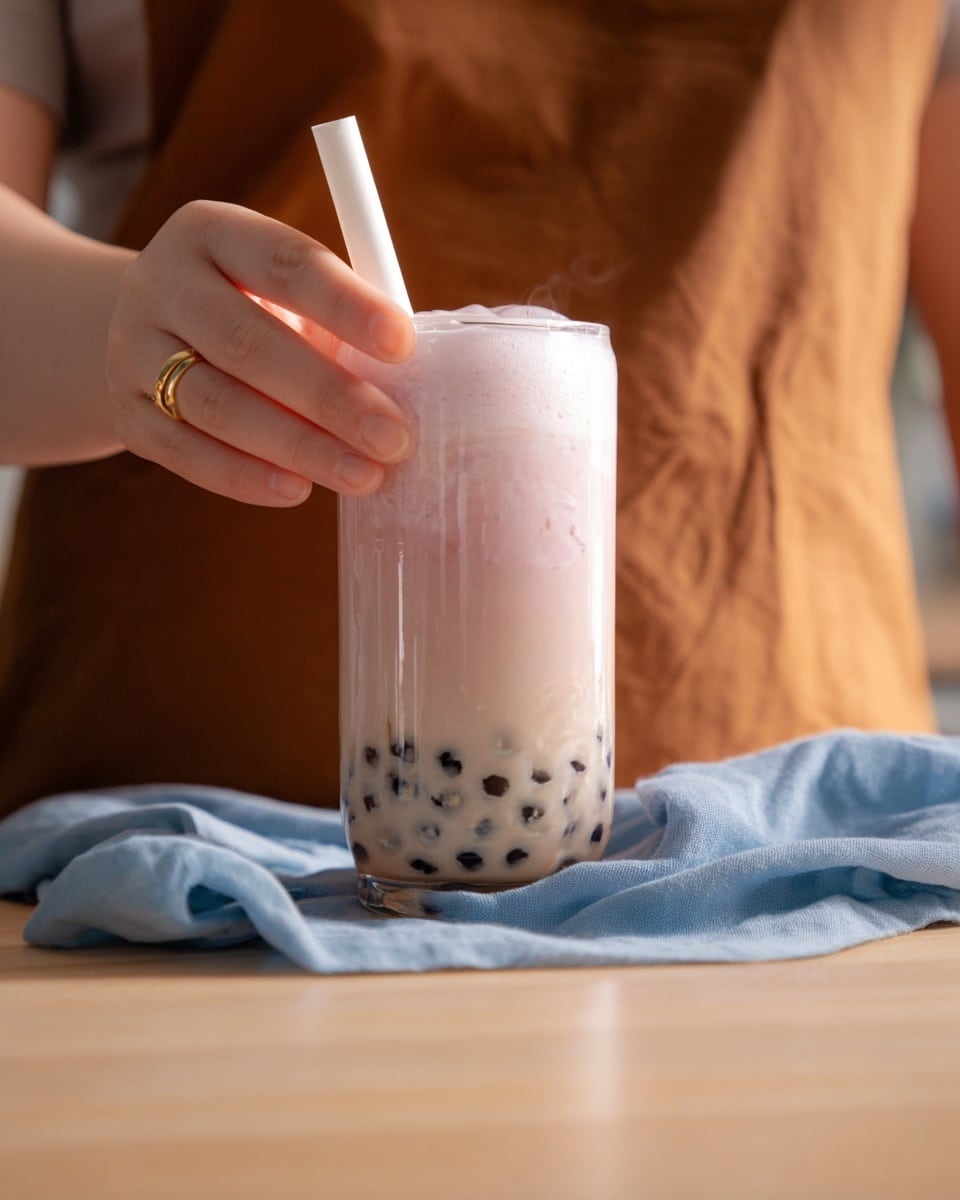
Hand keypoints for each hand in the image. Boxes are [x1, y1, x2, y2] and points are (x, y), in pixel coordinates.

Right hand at [104, 200, 414, 504]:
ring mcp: (131, 350)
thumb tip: (413, 381)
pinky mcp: (125, 413)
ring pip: (217, 405)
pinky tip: (298, 491)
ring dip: (297, 446)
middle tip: (394, 438)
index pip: (284, 262)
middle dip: (330, 397)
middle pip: (248, 344)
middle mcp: (161, 283)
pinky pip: (185, 452)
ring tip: (363, 475)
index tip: (402, 344)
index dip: (346, 304)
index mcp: (212, 232)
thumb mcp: (285, 292)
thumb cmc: (253, 310)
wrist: (147, 332)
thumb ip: (338, 321)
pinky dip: (243, 476)